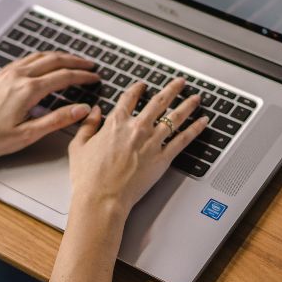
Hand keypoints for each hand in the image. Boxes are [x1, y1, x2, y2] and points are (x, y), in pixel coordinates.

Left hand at [0, 52, 99, 159]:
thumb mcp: (27, 134)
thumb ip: (56, 120)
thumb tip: (80, 110)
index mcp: (29, 90)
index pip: (64, 77)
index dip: (83, 76)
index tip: (95, 77)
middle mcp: (19, 76)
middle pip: (54, 60)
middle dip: (75, 61)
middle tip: (90, 64)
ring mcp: (7, 73)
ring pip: (40, 56)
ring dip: (59, 56)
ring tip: (72, 61)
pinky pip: (26, 59)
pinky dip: (42, 58)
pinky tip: (44, 63)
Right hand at [68, 77, 208, 216]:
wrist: (102, 198)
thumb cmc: (88, 178)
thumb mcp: (78, 146)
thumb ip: (88, 125)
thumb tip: (94, 111)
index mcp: (115, 123)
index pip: (130, 98)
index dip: (137, 89)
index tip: (142, 85)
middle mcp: (137, 128)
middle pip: (159, 102)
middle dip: (171, 89)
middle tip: (180, 82)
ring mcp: (152, 142)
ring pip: (175, 117)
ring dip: (187, 105)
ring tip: (195, 97)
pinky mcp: (163, 158)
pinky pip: (183, 139)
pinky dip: (195, 129)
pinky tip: (202, 122)